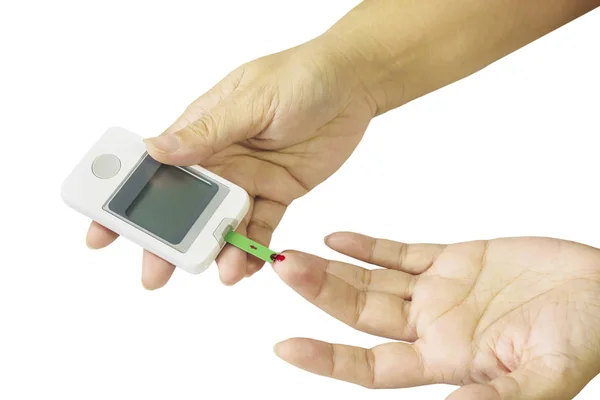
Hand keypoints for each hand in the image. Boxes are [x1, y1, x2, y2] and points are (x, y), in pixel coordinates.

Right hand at [85, 37, 375, 288]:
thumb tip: (156, 150)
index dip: (124, 201)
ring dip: (217, 250)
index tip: (102, 232)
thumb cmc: (299, 78)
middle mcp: (219, 159)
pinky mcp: (277, 193)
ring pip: (222, 224)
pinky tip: (247, 267)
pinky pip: (259, 228)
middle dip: (166, 242)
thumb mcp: (251, 101)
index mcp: (201, 132)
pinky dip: (252, 249)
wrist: (353, 86)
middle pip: (184, 207)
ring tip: (221, 272)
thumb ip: (208, 132)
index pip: (153, 169)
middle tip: (155, 273)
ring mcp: (247, 179)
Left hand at [273, 233, 599, 398]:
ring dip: (333, 267)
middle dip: (319, 293)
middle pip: (360, 312)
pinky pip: (400, 251)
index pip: (371, 365)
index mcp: (446, 359)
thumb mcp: (544, 376)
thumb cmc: (585, 335)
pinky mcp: (453, 260)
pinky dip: (368, 245)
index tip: (285, 347)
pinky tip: (337, 238)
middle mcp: (432, 326)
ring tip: (294, 254)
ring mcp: (439, 291)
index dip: (328, 359)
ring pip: (372, 279)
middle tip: (280, 268)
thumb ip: (496, 398)